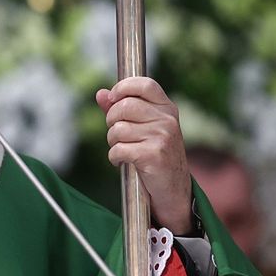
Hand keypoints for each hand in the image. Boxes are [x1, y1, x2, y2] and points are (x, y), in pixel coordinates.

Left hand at [95, 77, 192, 233]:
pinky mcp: (154, 155)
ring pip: (118, 129)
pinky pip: (118, 149)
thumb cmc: (156, 156)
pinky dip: (114, 157)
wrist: (174, 191)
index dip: (123, 87)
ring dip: (113, 142)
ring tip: (124, 150)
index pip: (144, 84)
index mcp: (167, 108)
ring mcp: (162, 137)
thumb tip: (100, 94)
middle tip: (117, 134)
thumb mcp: (144, 128)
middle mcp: (167, 120)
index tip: (113, 98)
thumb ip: (121, 109)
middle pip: (123, 106)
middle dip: (111, 121)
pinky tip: (123, 162)